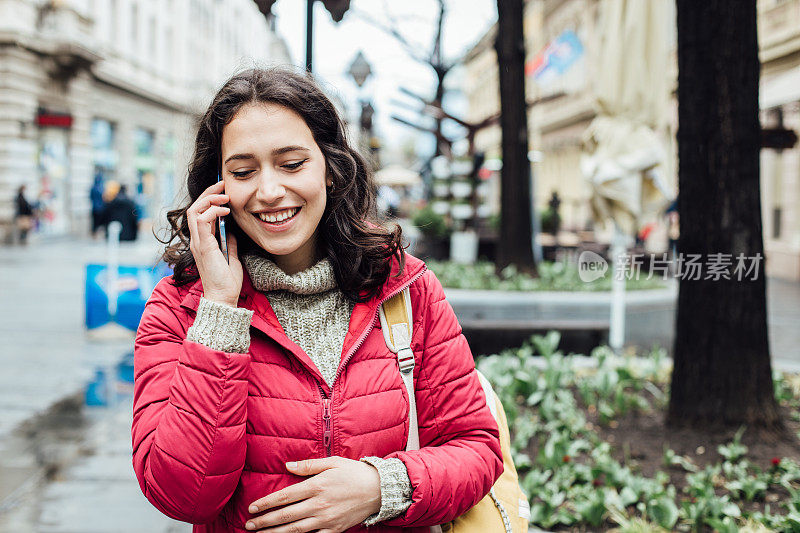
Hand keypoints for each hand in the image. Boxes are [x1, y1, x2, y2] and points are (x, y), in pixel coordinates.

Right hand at [187, 180, 242, 306]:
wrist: (223, 297)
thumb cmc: (226, 281)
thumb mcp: (231, 256)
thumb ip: (228, 243)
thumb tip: (230, 231)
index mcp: (202, 242)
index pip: (199, 214)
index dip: (209, 200)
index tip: (223, 191)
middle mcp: (197, 241)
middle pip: (194, 208)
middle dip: (208, 193)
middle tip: (222, 185)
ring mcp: (198, 243)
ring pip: (194, 211)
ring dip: (209, 199)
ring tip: (225, 196)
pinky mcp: (204, 246)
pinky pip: (201, 221)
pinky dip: (213, 211)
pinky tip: (226, 211)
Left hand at [246, 457, 381, 531]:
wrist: (379, 490)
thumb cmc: (354, 473)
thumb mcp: (332, 462)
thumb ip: (308, 465)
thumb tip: (288, 466)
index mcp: (317, 486)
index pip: (285, 496)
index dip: (266, 503)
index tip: (252, 508)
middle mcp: (319, 504)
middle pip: (286, 515)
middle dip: (265, 521)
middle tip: (249, 525)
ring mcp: (326, 520)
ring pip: (295, 530)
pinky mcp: (334, 530)